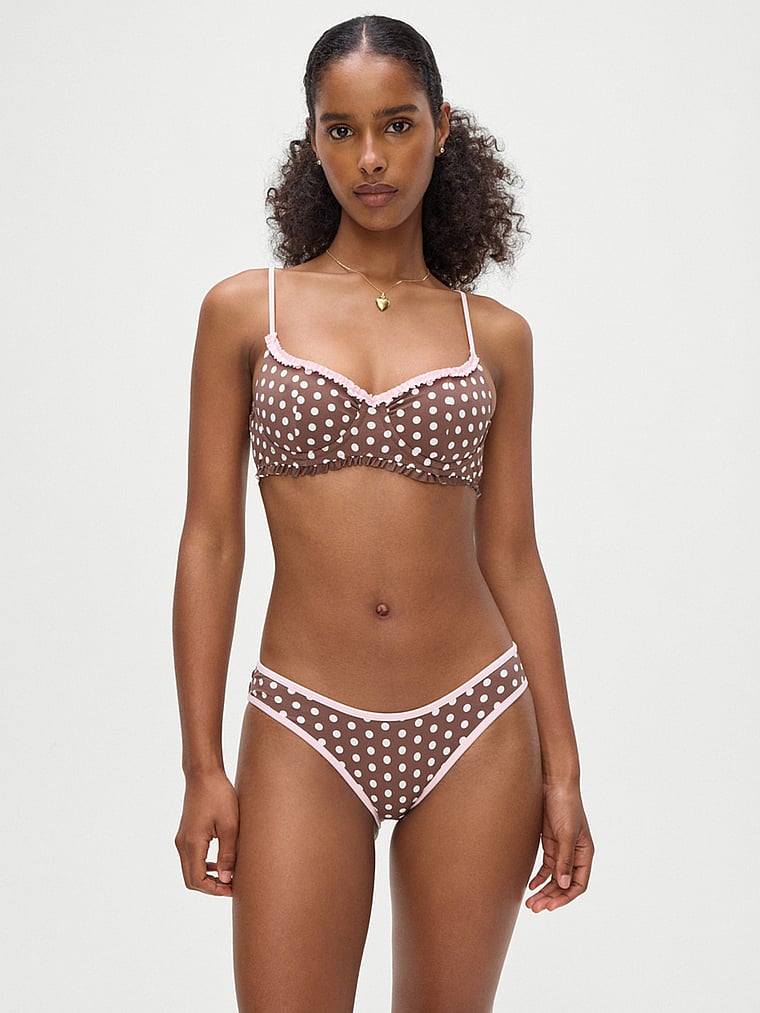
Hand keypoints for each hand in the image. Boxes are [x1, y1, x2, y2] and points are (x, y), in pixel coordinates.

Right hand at [175, 771, 238, 896]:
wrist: (204, 774)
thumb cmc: (219, 796)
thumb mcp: (229, 826)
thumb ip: (228, 855)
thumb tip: (226, 880)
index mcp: (192, 844)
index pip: (197, 881)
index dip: (215, 890)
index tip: (233, 889)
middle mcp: (182, 844)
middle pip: (191, 879)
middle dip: (211, 887)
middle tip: (232, 886)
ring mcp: (182, 839)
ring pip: (190, 870)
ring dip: (207, 877)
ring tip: (228, 877)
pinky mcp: (186, 834)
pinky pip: (191, 858)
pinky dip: (203, 866)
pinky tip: (219, 863)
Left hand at [525, 781, 593, 911]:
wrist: (553, 783)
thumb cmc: (566, 806)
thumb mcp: (565, 834)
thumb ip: (564, 859)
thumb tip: (564, 885)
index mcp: (584, 853)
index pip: (578, 884)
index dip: (565, 897)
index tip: (551, 906)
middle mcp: (574, 854)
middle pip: (563, 884)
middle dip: (550, 897)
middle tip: (535, 907)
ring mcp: (561, 849)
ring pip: (554, 877)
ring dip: (543, 890)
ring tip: (530, 903)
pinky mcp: (550, 843)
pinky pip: (546, 866)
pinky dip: (539, 877)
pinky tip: (531, 886)